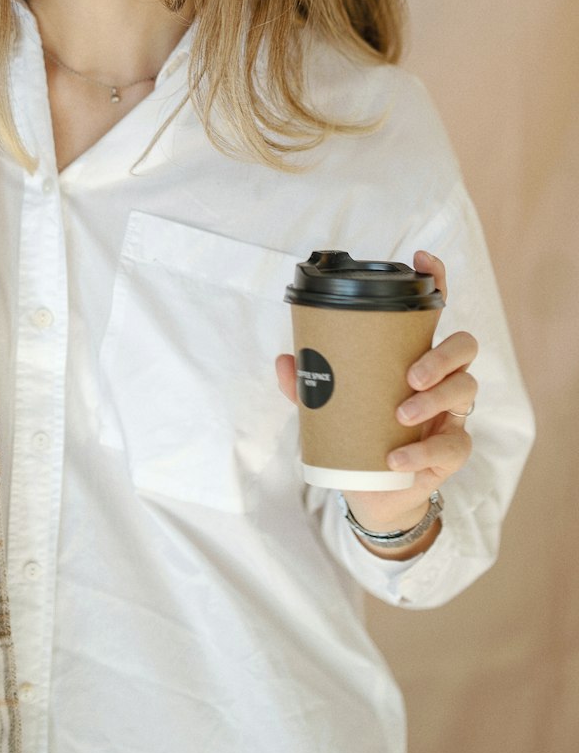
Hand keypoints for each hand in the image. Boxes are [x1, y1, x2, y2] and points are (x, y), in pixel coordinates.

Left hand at [276, 250, 477, 554]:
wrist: (372, 493)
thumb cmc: (357, 432)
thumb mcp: (329, 405)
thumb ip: (306, 384)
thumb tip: (285, 360)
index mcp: (414, 353)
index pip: (434, 310)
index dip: (436, 280)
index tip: (422, 259)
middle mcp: (442, 377)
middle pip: (464, 346)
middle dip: (442, 355)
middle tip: (409, 376)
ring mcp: (453, 412)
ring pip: (466, 389)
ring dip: (436, 399)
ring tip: (401, 414)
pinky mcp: (454, 450)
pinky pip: (453, 445)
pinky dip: (423, 452)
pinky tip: (396, 459)